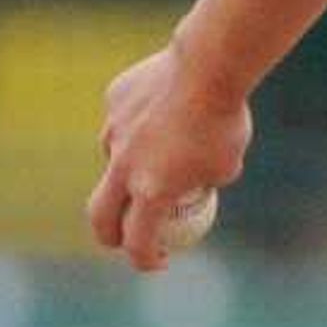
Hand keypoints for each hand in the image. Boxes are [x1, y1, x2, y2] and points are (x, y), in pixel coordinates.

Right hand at [89, 41, 251, 273]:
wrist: (208, 66)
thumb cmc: (225, 121)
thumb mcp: (226, 167)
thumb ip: (202, 183)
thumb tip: (192, 188)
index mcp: (152, 191)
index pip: (137, 241)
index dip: (145, 259)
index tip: (157, 260)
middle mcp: (123, 165)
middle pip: (100, 215)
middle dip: (108, 235)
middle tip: (126, 237)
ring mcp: (113, 131)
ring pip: (113, 160)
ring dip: (132, 169)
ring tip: (169, 149)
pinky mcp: (112, 101)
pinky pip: (122, 121)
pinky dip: (139, 126)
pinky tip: (167, 108)